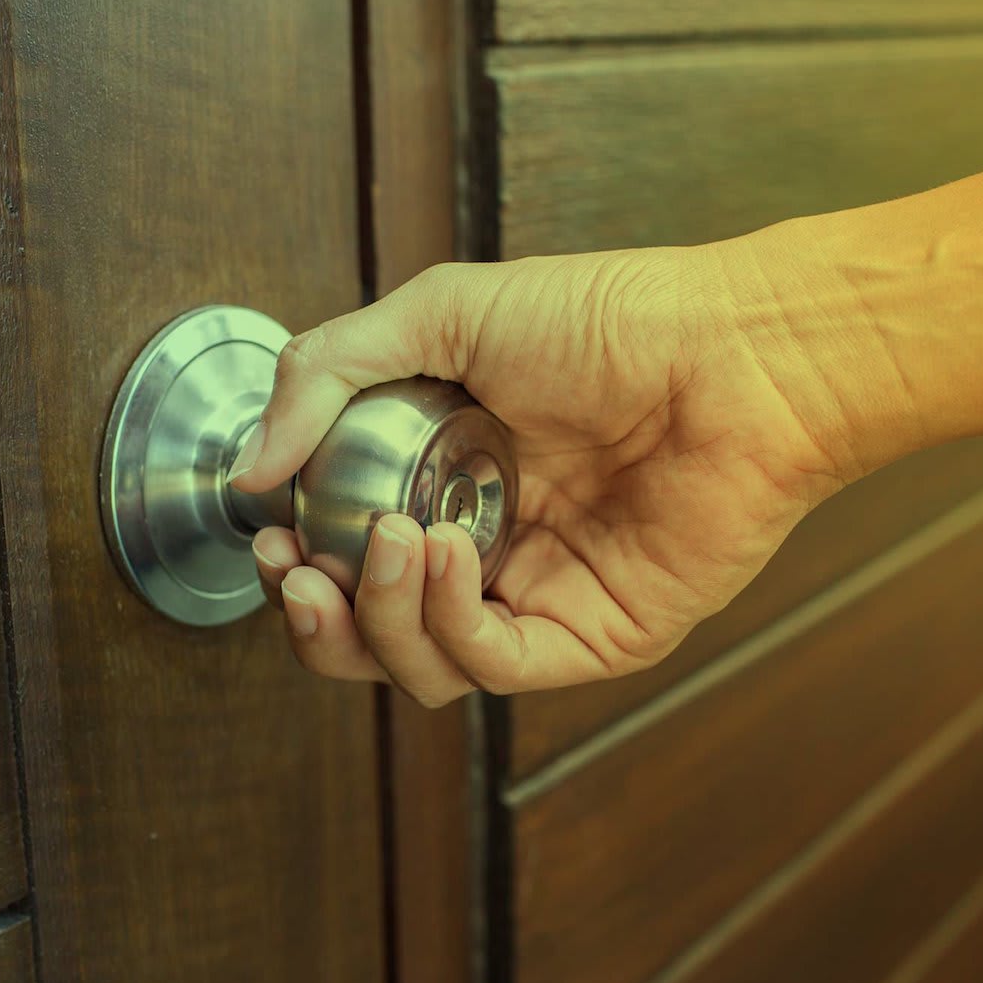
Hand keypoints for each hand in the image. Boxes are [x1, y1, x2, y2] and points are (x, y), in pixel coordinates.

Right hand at [227, 244, 862, 705]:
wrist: (734, 350)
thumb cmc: (613, 319)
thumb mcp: (444, 314)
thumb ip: (330, 372)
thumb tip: (248, 467)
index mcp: (446, 486)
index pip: (348, 563)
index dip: (297, 568)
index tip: (269, 536)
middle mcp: (486, 553)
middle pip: (371, 637)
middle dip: (317, 622)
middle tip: (299, 571)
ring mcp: (538, 600)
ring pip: (422, 667)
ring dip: (380, 616)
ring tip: (390, 539)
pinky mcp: (592, 637)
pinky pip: (495, 668)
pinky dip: (448, 623)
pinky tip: (440, 552)